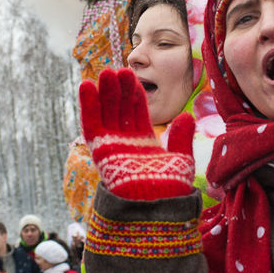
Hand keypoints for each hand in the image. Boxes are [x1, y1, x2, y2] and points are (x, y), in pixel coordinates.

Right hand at [79, 68, 194, 200]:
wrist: (156, 203)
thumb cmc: (170, 187)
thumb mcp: (181, 158)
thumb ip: (182, 137)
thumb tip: (187, 116)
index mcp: (145, 143)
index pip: (137, 112)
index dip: (134, 94)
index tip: (133, 76)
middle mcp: (126, 143)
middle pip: (119, 109)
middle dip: (119, 89)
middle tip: (119, 69)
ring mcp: (112, 146)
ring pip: (105, 113)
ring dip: (104, 93)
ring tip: (105, 72)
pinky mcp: (100, 151)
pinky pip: (91, 124)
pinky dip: (88, 106)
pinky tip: (86, 86)